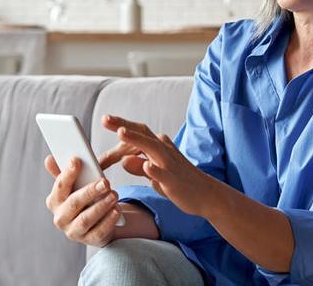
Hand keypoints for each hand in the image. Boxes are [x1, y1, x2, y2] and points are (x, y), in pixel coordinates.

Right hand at [44, 155, 121, 247]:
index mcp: (54, 201)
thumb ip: (64, 173)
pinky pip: (99, 231)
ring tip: (114, 195)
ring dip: (101, 206)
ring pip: (86, 219)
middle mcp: (61, 218)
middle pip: (74, 204)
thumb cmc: (83, 199)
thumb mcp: (75, 186)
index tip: (77, 160)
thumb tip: (49, 159)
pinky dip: (108, 221)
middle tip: (105, 182)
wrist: (96, 223)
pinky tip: (116, 211)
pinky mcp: (90, 240)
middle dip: (90, 192)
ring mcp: (74, 231)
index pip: (60, 187)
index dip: (68, 173)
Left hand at [102, 115, 219, 216]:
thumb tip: (124, 160)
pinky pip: (163, 174)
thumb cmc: (179, 182)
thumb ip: (139, 166)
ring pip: (152, 148)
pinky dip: (154, 169)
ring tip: (121, 133)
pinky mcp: (174, 180)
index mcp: (159, 147)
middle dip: (123, 126)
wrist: (206, 194)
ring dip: (136, 140)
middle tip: (105, 119)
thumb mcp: (155, 174)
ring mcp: (170, 164)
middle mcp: (164, 151)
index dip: (122, 125)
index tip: (106, 119)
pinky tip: (146, 166)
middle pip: (142, 134)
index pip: (138, 133)